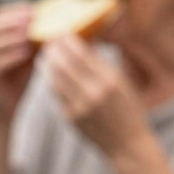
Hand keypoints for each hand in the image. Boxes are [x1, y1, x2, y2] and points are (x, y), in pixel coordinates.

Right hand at [0, 3, 34, 121]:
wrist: (4, 111)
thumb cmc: (16, 80)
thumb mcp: (25, 56)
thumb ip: (32, 40)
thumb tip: (54, 21)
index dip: (12, 12)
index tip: (32, 8)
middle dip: (12, 21)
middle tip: (31, 18)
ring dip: (12, 37)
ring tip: (30, 33)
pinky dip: (11, 56)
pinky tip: (26, 52)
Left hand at [44, 35, 150, 159]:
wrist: (127, 143)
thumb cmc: (128, 109)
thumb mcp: (122, 83)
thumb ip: (102, 65)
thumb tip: (85, 43)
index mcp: (111, 80)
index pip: (83, 54)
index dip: (68, 41)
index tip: (61, 30)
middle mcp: (94, 92)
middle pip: (66, 64)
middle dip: (54, 49)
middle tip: (48, 39)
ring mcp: (80, 106)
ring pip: (56, 78)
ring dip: (49, 64)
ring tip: (45, 54)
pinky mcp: (70, 117)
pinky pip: (56, 94)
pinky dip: (52, 81)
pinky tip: (50, 73)